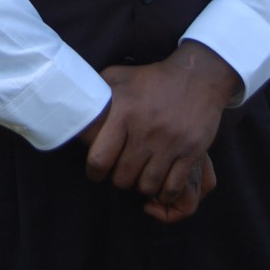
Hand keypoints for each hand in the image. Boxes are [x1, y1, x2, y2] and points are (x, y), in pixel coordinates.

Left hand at [77, 41, 240, 220]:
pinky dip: (164, 193)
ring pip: (147, 186)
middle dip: (119, 180)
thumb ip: (96, 91)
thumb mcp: (119, 76)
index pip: (99, 159)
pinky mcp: (191, 152)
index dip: (94, 172)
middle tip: (121, 173)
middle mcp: (145, 130)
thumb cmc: (152, 78)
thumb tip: (71, 101)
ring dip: (141, 187)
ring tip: (140, 177)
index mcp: (124, 112)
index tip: (97, 171)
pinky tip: (160, 183)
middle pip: (123, 178)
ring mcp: (170, 143)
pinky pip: (173, 188)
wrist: (198, 76)